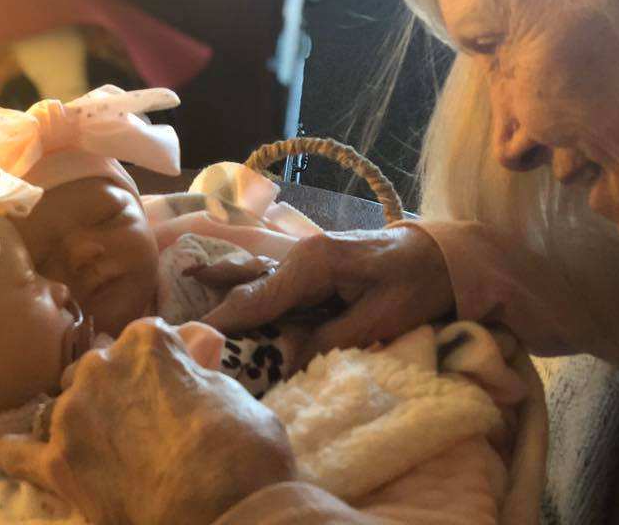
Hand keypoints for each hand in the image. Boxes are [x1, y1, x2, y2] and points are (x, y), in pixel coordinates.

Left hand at [0, 318, 295, 524]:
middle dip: (118, 386)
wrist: (230, 509)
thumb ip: (196, 367)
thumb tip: (195, 346)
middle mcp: (103, 367)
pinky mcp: (59, 466)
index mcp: (146, 341)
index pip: (144, 337)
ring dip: (82, 417)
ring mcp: (75, 416)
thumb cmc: (242, 445)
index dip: (160, 362)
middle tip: (143, 419)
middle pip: (99, 367)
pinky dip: (19, 452)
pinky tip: (14, 450)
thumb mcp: (229, 390)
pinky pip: (21, 453)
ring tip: (102, 442)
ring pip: (64, 404)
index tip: (171, 382)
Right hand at [202, 226, 453, 367]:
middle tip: (177, 342)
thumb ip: (333, 339)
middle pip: (249, 294)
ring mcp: (304, 263)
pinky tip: (208, 282)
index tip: (186, 342)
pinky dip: (243, 292)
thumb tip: (290, 363)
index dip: (222, 324)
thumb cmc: (417, 283)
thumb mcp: (381, 317)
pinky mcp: (312, 273)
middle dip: (215, 319)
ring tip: (182, 319)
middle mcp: (299, 259)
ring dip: (224, 306)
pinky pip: (270, 286)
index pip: (257, 299)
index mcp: (313, 264)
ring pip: (254, 287)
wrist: (441, 255)